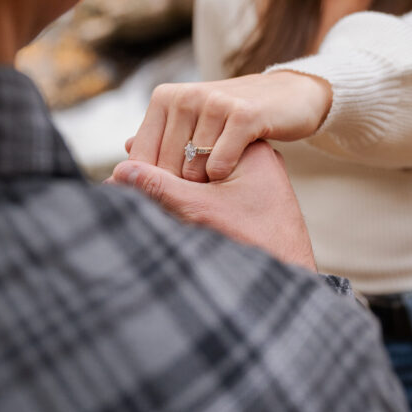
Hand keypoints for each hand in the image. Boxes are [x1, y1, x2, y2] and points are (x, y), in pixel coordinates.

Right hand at [110, 140, 316, 270]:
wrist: (293, 276)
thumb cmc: (256, 242)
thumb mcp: (201, 210)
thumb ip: (159, 187)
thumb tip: (118, 171)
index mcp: (248, 146)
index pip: (192, 135)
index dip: (158, 151)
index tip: (127, 158)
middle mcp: (252, 158)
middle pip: (194, 152)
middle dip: (162, 164)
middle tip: (125, 168)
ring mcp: (251, 179)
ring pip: (201, 172)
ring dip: (172, 181)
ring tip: (138, 187)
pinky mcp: (248, 200)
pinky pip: (211, 189)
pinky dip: (188, 195)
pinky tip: (164, 202)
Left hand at [125, 70, 331, 180]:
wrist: (290, 96)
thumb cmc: (237, 116)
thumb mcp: (196, 121)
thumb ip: (162, 134)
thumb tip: (125, 148)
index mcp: (165, 97)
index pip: (140, 156)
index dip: (151, 185)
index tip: (169, 196)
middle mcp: (185, 96)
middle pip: (163, 166)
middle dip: (179, 188)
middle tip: (200, 190)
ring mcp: (214, 102)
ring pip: (190, 168)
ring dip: (203, 184)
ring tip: (216, 182)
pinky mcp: (244, 114)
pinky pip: (218, 163)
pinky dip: (222, 175)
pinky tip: (228, 174)